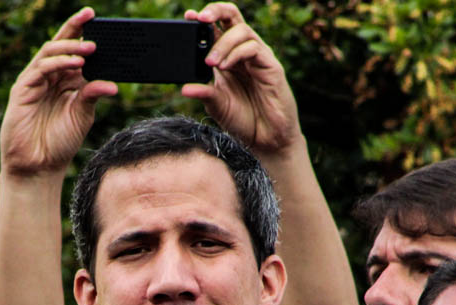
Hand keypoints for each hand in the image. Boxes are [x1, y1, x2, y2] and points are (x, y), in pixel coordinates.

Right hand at [0, 7, 117, 176]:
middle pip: (60, 44)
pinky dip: (58, 63)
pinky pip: (40, 68)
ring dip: (70, 47)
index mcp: (65, 81)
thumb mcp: (82, 117)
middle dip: (75, 27)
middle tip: (91, 17)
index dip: (83, 33)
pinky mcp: (22, 90)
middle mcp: (50, 78)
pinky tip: (75, 64)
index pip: (74, 51)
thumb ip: (92, 96)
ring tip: (89, 49)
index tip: (99, 19)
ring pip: (50, 52)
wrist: (38, 167)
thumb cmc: (59, 144)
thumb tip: (112, 84)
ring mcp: (34, 82)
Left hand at [181, 2, 302, 160]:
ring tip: (210, 62)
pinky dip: (236, 53)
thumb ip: (203, 93)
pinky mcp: (270, 66)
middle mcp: (242, 54)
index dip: (203, 20)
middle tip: (199, 19)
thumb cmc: (244, 121)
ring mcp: (257, 58)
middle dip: (215, 11)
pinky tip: (225, 66)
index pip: (216, 29)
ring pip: (242, 31)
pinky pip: (254, 48)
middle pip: (232, 18)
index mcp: (227, 59)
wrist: (266, 140)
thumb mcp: (217, 106)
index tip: (187, 17)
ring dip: (222, 43)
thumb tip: (184, 88)